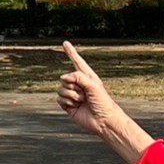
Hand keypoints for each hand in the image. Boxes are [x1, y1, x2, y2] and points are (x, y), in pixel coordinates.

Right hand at [55, 43, 153, 163]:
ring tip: (83, 101)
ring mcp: (73, 94)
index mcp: (87, 77)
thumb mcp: (93, 85)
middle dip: (74, 87)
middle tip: (86, 94)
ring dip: (72, 96)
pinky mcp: (68, 105)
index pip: (77, 62)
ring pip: (61, 89)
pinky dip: (67, 103)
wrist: (103, 121)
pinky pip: (59, 99)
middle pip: (65, 79)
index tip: (65, 43)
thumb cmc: (103, 102)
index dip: (70, 52)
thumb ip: (78, 77)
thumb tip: (63, 78)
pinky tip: (76, 107)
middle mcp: (79, 84)